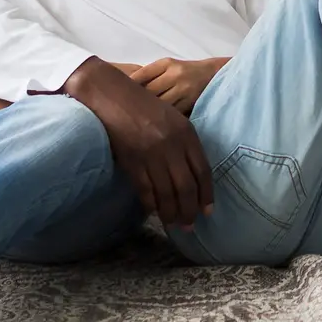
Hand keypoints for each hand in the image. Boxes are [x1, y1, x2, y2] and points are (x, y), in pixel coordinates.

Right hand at [64, 58, 213, 227]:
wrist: (113, 96)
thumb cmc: (145, 106)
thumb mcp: (174, 119)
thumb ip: (185, 143)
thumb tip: (193, 175)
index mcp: (187, 134)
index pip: (203, 171)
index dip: (207, 194)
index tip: (207, 211)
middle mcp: (172, 145)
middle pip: (187, 187)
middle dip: (190, 210)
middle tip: (190, 225)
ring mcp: (151, 154)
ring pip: (167, 193)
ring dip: (171, 212)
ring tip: (174, 224)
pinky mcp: (132, 161)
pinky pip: (145, 190)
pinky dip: (151, 204)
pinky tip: (154, 211)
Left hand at [130, 57, 229, 115]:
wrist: (213, 74)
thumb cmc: (185, 71)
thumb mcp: (168, 66)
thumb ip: (149, 75)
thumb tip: (124, 87)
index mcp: (166, 64)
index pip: (141, 75)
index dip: (127, 87)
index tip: (115, 96)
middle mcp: (175, 75)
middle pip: (149, 92)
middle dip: (136, 103)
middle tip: (122, 113)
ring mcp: (184, 89)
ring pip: (160, 105)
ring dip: (148, 114)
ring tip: (137, 121)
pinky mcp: (191, 102)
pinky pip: (172, 114)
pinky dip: (162, 119)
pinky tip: (155, 124)